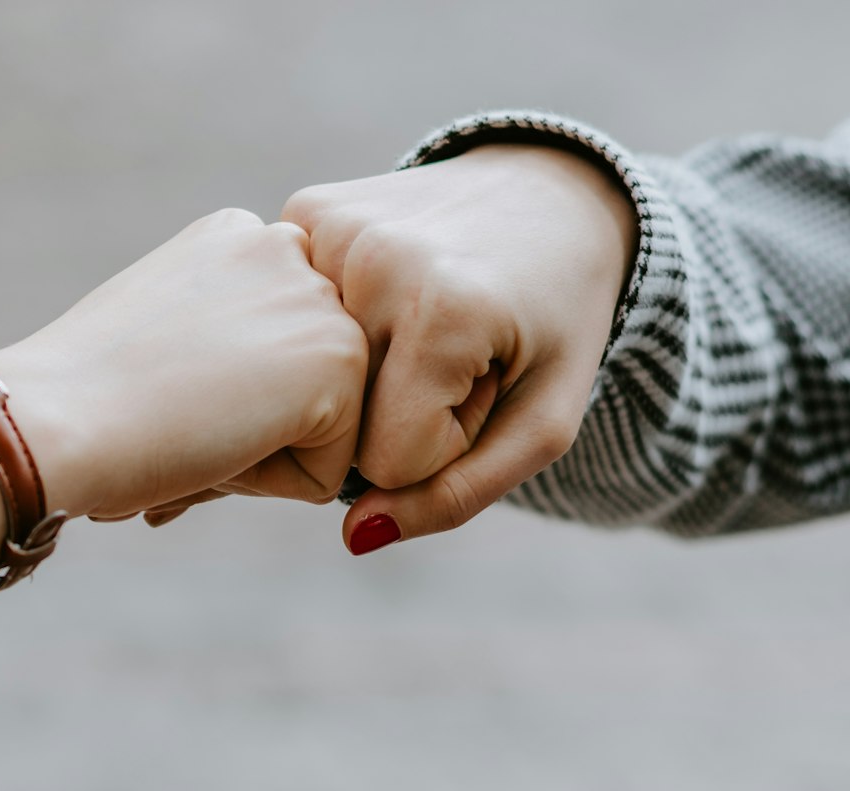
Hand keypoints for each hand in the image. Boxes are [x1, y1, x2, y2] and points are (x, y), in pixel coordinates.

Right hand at [0, 209, 368, 522]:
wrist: (57, 416)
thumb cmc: (81, 396)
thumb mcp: (159, 333)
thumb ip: (221, 339)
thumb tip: (265, 400)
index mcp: (237, 235)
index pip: (275, 348)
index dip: (222, 393)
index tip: (162, 391)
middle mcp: (286, 246)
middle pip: (304, 384)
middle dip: (251, 423)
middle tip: (174, 416)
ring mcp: (320, 298)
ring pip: (323, 426)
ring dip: (261, 453)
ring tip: (193, 427)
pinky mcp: (340, 358)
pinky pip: (330, 469)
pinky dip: (272, 484)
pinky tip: (215, 444)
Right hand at [280, 143, 637, 551]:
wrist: (553, 194)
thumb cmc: (556, 320)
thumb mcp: (544, 423)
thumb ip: (459, 494)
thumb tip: (355, 537)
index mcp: (445, 308)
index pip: (388, 457)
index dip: (439, 444)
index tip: (480, 389)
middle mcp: (374, 258)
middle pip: (341, 416)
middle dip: (395, 409)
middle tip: (453, 358)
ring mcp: (329, 226)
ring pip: (310, 372)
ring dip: (362, 369)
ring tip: (419, 323)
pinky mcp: (303, 209)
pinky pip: (293, 317)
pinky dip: (335, 323)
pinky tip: (381, 292)